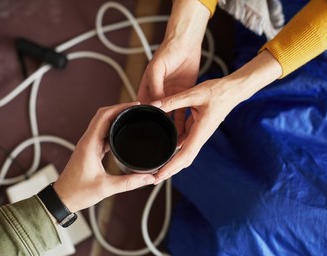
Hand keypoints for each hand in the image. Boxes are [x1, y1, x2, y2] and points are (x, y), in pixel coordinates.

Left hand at [53, 102, 155, 211]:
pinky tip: (124, 132)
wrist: (62, 199)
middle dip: (120, 109)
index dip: (120, 107)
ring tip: (133, 116)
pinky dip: (113, 129)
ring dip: (116, 118)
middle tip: (137, 108)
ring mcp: (88, 145)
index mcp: (89, 144)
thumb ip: (129, 183)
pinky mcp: (90, 151)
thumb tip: (149, 178)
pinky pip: (102, 134)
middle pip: (103, 116)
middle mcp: (88, 141)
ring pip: (103, 124)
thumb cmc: (78, 192)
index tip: (135, 105)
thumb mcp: (106, 188)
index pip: (104, 116)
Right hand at [136, 0, 209, 142]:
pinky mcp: (183, 94)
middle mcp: (158, 94)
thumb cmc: (167, 52)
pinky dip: (182, 121)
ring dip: (170, 126)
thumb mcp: (157, 69)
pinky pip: (182, 111)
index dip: (142, 118)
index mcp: (147, 87)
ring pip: (169, 115)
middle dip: (157, 127)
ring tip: (172, 141)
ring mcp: (171, 95)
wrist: (185, 43)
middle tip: (158, 141)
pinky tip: (183, 131)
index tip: (144, 131)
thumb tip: (155, 105)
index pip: (142, 107)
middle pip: (156, 114)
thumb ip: (155, 86)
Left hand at [151, 50, 282, 182]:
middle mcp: (201, 136)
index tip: (160, 174)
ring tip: (157, 167)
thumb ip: (173, 100)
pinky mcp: (198, 130)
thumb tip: (154, 106)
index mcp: (201, 131)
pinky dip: (175, 149)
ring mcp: (200, 134)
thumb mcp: (193, 94)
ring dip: (172, 161)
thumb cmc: (218, 92)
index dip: (172, 166)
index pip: (185, 154)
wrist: (233, 90)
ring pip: (185, 153)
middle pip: (185, 160)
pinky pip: (185, 143)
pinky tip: (165, 149)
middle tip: (154, 178)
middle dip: (170, 170)